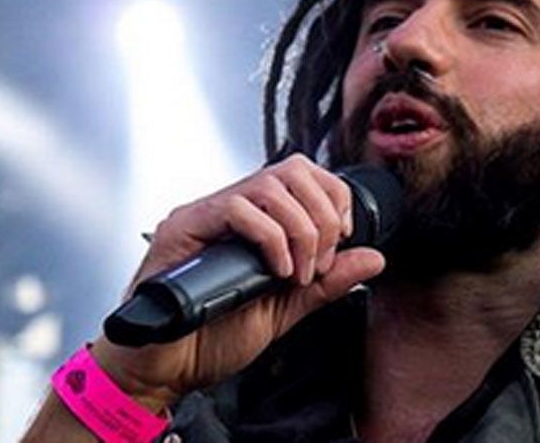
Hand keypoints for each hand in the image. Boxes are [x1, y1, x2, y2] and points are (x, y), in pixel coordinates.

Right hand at [90, 154, 384, 408]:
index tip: (342, 240)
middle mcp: (230, 208)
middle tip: (322, 262)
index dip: (334, 198)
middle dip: (323, 215)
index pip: (305, 174)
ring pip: (268, 185)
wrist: (165, 370)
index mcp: (256, 220)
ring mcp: (204, 214)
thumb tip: (374, 257)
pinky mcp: (182, 228)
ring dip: (300, 229)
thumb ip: (328, 282)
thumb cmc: (213, 340)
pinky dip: (269, 239)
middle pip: (293, 169)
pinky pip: (235, 209)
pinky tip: (276, 273)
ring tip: (299, 273)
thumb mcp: (287, 309)